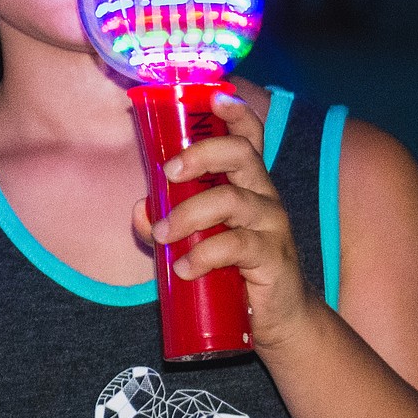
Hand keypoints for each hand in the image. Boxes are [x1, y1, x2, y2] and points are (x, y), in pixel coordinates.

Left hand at [133, 91, 311, 354]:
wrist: (277, 319)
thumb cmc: (232, 271)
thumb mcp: (194, 242)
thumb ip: (164, 222)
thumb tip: (141, 210)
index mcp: (247, 183)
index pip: (248, 137)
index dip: (235, 114)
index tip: (215, 98)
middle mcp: (264, 196)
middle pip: (241, 154)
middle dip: (201, 154)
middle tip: (168, 173)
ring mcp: (272, 225)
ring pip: (232, 200)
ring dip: (189, 214)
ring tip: (164, 235)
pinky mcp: (273, 258)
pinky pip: (237, 246)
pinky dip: (204, 254)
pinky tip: (185, 267)